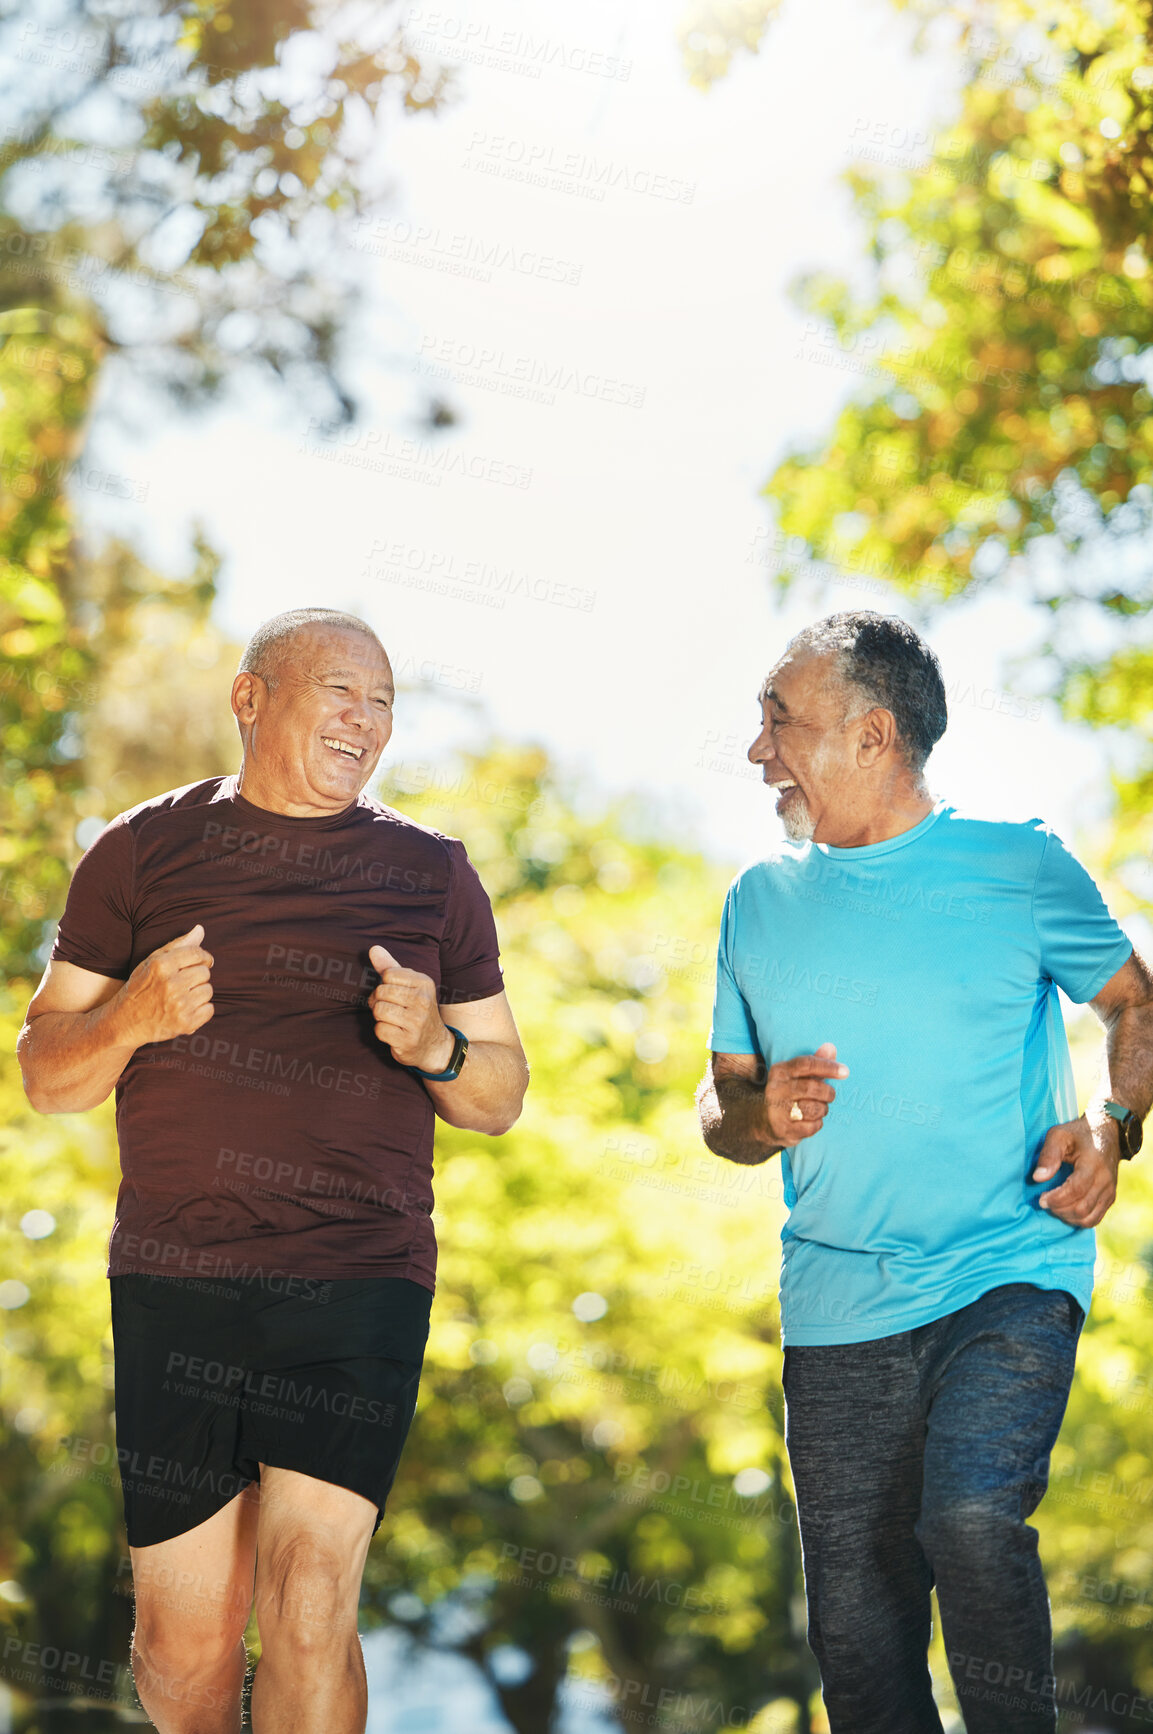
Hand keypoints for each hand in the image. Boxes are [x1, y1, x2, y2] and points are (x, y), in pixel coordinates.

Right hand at [115, 924, 213, 1045]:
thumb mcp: (151, 962)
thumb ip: (177, 945)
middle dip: (197, 977)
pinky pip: (209, 1010)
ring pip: (208, 991)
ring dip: (199, 994)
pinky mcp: (185, 1023)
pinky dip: (201, 1011)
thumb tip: (200, 929)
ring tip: (182, 997)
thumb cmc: (139, 988)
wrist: (123, 1023)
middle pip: (204, 972)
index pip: (197, 953)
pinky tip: (185, 1010)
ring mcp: (178, 1005)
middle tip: (183, 984)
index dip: (203, 957)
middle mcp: (170, 984)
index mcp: (161, 966)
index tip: (201, 962)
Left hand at [368, 945, 453, 1071]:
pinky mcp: (408, 1040)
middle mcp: (423, 1000)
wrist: (435, 1045)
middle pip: (381, 992)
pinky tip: (394, 1033)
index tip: (393, 995)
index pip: (388, 974)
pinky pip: (380, 1030)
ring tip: (392, 1020)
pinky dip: (382, 1032)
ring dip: (380, 1017)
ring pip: (378, 1010)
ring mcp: (416, 1022)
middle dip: (379, 1002)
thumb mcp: (410, 986)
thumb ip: (390, 967)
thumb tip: (373, 948)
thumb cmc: (417, 1011)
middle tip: (390, 1009)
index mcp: (424, 983)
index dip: (384, 985)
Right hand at [764, 1042, 848, 1145]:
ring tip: (818, 1109)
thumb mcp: (798, 1075)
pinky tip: (811, 1121)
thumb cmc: (788, 1093)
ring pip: (814, 1109)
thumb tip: (831, 1047)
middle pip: (812, 1088)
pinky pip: (811, 1126)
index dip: (828, 1066)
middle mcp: (775, 1089)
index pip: (806, 1064)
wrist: (763, 1120)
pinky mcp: (782, 1129)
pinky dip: (817, 1124)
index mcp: (780, 1071)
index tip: (845, 1071)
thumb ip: (816, 1062)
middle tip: (830, 1095)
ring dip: (823, 1109)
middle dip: (827, 1093)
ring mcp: (777, 1110)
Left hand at [1033, 1112, 1120, 1227]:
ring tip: (1053, 1206)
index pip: (1076, 1190)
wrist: (1107, 1133)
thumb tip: (1038, 1178)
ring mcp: (1110, 1191)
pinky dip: (1078, 1220)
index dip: (1056, 1199)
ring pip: (1089, 1218)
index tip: (1041, 1199)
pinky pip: (1095, 1218)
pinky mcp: (1110, 1198)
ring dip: (1067, 1217)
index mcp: (1093, 1164)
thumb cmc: (1078, 1134)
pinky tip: (1065, 1210)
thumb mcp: (1059, 1135)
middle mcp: (1105, 1181)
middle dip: (1059, 1209)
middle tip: (1044, 1201)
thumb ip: (1048, 1155)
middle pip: (1082, 1208)